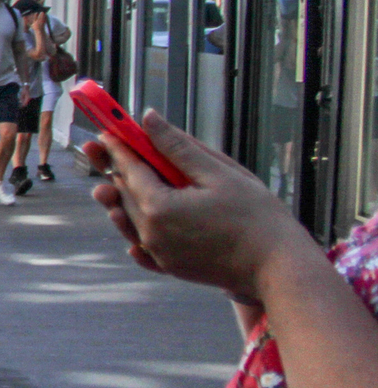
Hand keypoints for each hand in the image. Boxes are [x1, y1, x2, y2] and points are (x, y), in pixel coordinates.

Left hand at [86, 110, 323, 306]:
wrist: (279, 267)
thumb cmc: (257, 218)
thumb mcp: (219, 173)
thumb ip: (177, 146)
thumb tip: (149, 119)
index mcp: (159, 207)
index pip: (129, 169)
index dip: (118, 147)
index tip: (109, 131)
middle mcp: (151, 234)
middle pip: (125, 194)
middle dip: (117, 169)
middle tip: (107, 150)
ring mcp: (159, 254)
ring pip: (131, 220)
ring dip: (122, 199)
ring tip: (110, 184)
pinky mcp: (171, 267)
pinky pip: (143, 248)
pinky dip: (136, 232)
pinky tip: (134, 224)